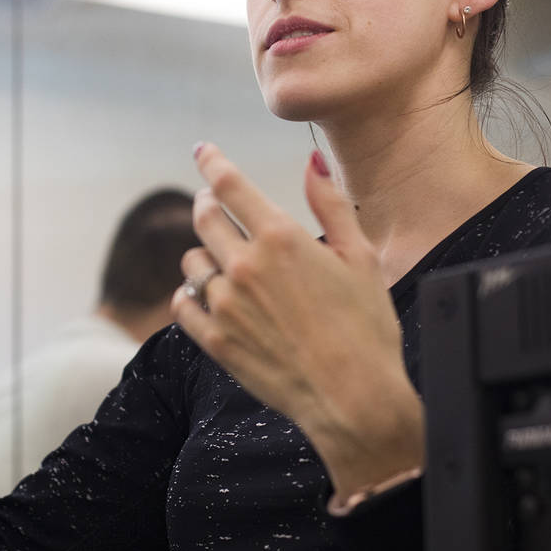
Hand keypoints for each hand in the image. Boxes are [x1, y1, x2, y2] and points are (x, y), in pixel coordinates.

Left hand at [171, 144, 423, 499]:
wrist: (354, 400)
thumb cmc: (367, 327)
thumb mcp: (360, 258)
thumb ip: (330, 206)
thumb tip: (312, 164)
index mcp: (280, 237)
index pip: (229, 184)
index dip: (211, 161)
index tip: (202, 150)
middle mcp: (244, 265)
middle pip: (205, 218)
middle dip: (207, 204)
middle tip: (214, 204)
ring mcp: (225, 305)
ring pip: (192, 261)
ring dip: (203, 253)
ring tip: (222, 260)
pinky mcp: (215, 342)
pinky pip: (183, 304)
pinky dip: (191, 295)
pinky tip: (207, 296)